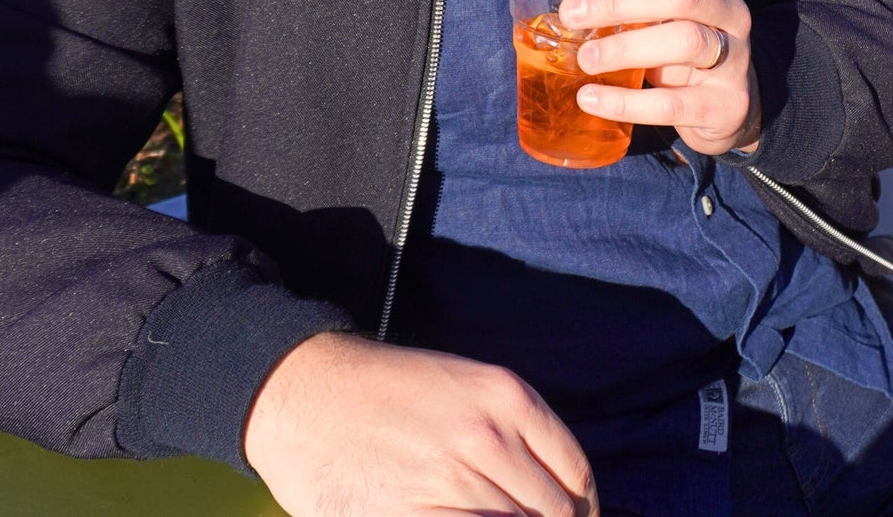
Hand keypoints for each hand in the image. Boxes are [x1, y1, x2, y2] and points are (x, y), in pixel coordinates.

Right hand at [244, 332, 598, 516]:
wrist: (308, 391)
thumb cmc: (387, 389)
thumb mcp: (464, 387)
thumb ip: (513, 431)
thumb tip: (555, 488)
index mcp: (508, 396)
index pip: (576, 471)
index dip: (584, 507)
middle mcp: (488, 435)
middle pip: (554, 510)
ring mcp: (452, 477)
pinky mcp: (415, 512)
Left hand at [556, 0, 760, 154]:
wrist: (722, 101)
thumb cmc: (676, 27)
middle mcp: (731, 10)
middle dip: (621, 3)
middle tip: (572, 14)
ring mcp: (733, 58)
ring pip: (685, 42)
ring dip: (626, 48)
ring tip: (584, 59)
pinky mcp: (725, 104)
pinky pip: (677, 103)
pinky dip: (629, 103)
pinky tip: (592, 100)